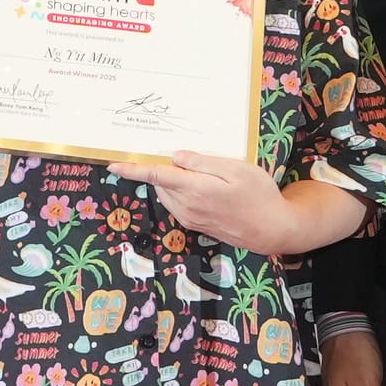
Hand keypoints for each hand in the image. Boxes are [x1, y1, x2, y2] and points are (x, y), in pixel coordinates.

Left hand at [125, 150, 350, 261]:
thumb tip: (175, 157)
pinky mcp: (195, 225)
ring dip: (173, 181)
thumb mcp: (236, 169)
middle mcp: (186, 207)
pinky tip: (204, 185)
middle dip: (161, 169)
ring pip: (168, 193)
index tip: (112, 163)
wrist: (273, 230)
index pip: (155, 176)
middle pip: (161, 183)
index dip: (132, 169)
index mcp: (194, 189)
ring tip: (202, 171)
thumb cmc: (259, 195)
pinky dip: (180, 191)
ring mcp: (189, 218)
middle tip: (181, 155)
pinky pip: (177, 203)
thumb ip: (203, 162)